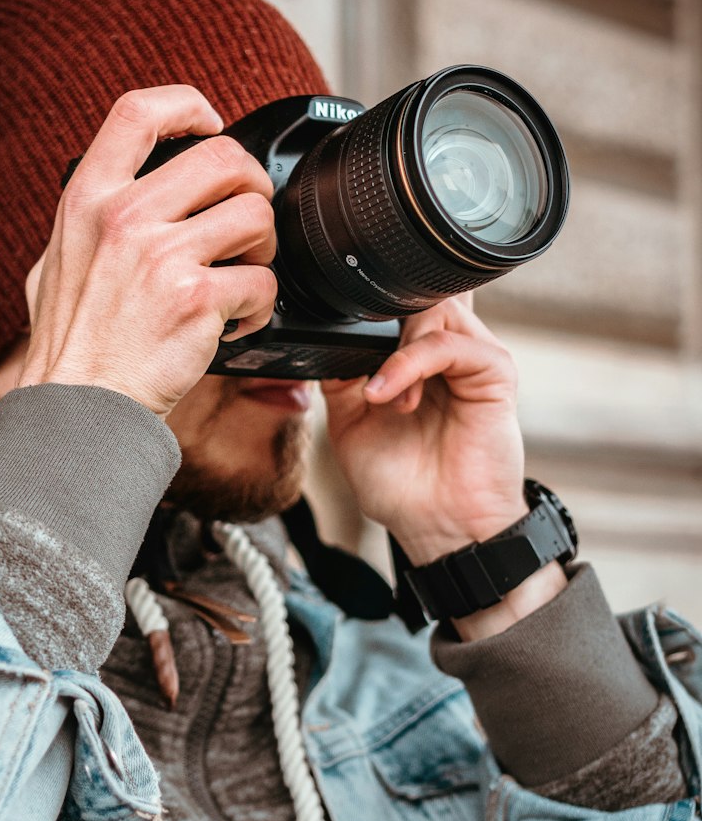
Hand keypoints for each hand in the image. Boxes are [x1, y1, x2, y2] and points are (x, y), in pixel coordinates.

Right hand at [13, 86, 277, 416]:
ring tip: (243, 275)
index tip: (210, 124)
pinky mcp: (196, 300)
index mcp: (87, 199)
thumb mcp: (54, 262)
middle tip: (247, 220)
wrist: (77, 408)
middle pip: (223, 156)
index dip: (187, 105)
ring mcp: (161, 257)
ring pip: (254, 216)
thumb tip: (116, 192)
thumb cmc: (69, 345)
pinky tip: (237, 322)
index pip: (138, 111)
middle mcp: (123, 218)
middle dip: (252, 185)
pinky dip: (261, 306)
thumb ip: (88, 221)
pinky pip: (262, 282)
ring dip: (263, 248)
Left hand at [322, 298, 566, 635]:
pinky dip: (412, 363)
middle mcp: (446, 350)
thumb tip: (327, 338)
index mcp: (415, 357)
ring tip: (382, 397)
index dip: (366, 309)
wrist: (437, 527)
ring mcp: (472, 357)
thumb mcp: (347, 421)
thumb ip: (340, 374)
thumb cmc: (401, 484)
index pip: (397, 301)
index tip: (335, 334)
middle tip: (363, 375)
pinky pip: (451, 343)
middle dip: (379, 325)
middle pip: (415, 293)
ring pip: (433, 308)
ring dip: (395, 349)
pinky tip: (395, 398)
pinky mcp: (494, 372)